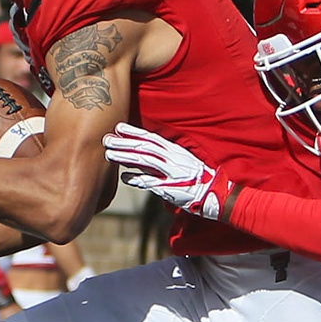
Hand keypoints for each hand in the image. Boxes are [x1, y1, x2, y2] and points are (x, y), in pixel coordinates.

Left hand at [102, 124, 233, 220]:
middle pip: (144, 147)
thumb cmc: (196, 178)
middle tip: (106, 139)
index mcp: (174, 151)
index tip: (118, 127)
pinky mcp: (171, 188)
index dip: (134, 132)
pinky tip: (123, 177)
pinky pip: (151, 182)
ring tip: (109, 155)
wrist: (214, 193)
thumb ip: (162, 160)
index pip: (151, 138)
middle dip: (124, 143)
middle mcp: (172, 159)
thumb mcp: (181, 163)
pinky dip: (137, 179)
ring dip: (126, 157)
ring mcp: (172, 172)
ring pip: (145, 161)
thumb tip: (140, 158)